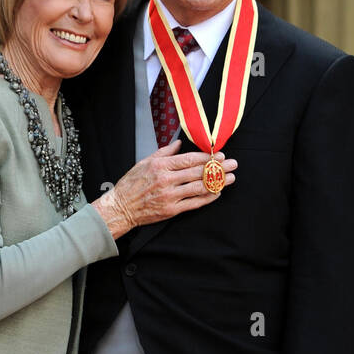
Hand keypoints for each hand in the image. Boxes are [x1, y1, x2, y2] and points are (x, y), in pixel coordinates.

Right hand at [92, 142, 236, 238]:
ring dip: (218, 183)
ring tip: (231, 178)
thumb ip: (164, 152)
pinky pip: (194, 203)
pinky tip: (217, 193)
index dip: (208, 158)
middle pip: (198, 172)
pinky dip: (207, 198)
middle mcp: (166, 180)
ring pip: (199, 188)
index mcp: (160, 165)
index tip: (220, 156)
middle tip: (233, 165)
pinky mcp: (171, 210)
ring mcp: (170, 196)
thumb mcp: (145, 161)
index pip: (190, 159)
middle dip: (219, 168)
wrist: (121, 207)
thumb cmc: (131, 184)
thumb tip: (179, 144)